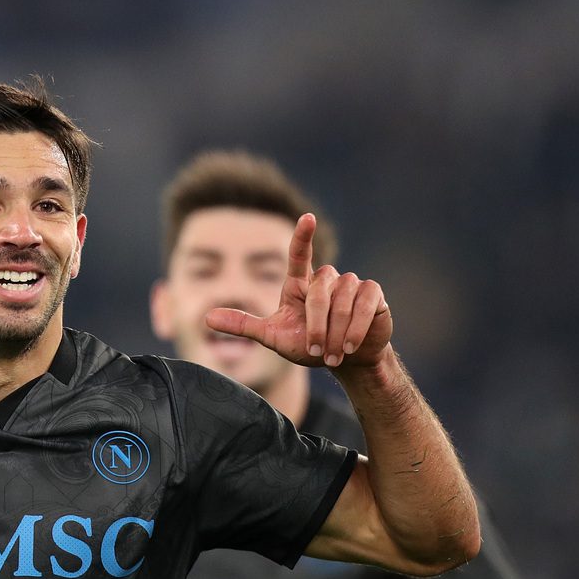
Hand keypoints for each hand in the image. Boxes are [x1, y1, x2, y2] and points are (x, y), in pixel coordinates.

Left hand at [205, 214, 391, 368]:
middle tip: (317, 351)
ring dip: (336, 331)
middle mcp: (326, 279)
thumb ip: (244, 325)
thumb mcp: (273, 337)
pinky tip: (350, 345)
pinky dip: (356, 327)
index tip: (307, 217)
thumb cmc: (309, 346)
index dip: (302, 236)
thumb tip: (206, 318)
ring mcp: (351, 284)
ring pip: (342, 299)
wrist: (346, 361)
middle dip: (317, 326)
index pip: (300, 253)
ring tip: (334, 352)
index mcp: (300, 284)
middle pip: (319, 292)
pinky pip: (364, 303)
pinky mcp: (372, 294)